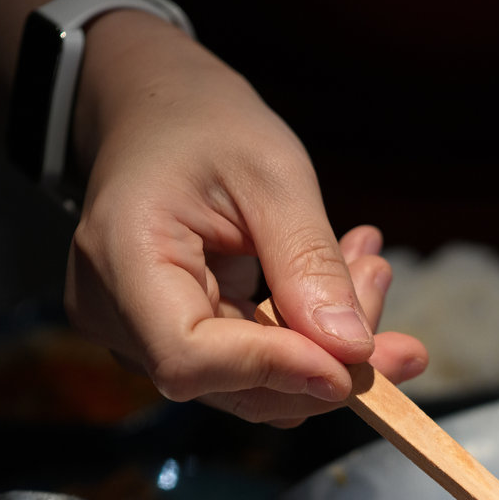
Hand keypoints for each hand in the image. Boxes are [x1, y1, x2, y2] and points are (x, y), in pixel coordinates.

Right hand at [65, 10, 426, 425]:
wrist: (154, 113)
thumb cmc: (203, 123)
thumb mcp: (271, 171)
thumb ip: (308, 261)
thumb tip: (351, 352)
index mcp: (121, 256)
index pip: (188, 356)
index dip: (274, 369)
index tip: (353, 357)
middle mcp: (116, 315)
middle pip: (230, 383)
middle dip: (322, 357)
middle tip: (381, 282)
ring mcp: (139, 339)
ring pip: (252, 386)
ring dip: (326, 347)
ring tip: (369, 269)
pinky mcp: (175, 345)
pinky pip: (252, 370)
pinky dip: (307, 340)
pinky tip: (344, 284)